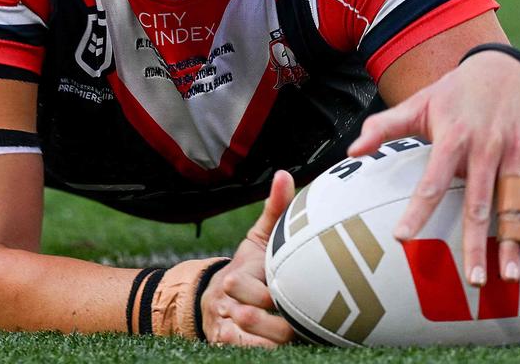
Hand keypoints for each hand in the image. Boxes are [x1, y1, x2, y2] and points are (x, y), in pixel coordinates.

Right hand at [201, 170, 296, 346]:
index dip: (279, 293)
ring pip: (258, 340)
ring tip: (301, 330)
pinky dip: (270, 349)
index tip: (295, 289)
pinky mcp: (228, 344)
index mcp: (238, 274)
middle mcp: (230, 302)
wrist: (212, 298)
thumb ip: (274, 210)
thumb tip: (285, 175)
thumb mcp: (258, 238)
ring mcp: (228, 325)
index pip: (259, 288)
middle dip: (285, 319)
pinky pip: (253, 352)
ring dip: (280, 338)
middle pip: (258, 317)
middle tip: (307, 314)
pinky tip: (290, 344)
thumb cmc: (247, 267)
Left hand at [348, 51, 519, 287]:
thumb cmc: (454, 92)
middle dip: (476, 243)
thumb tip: (351, 151)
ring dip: (511, 242)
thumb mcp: (418, 103)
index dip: (417, 211)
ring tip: (509, 277)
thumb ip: (384, 127)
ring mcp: (512, 152)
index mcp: (452, 137)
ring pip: (511, 204)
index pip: (432, 182)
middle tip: (472, 280)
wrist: (503, 68)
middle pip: (478, 203)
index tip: (402, 238)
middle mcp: (484, 147)